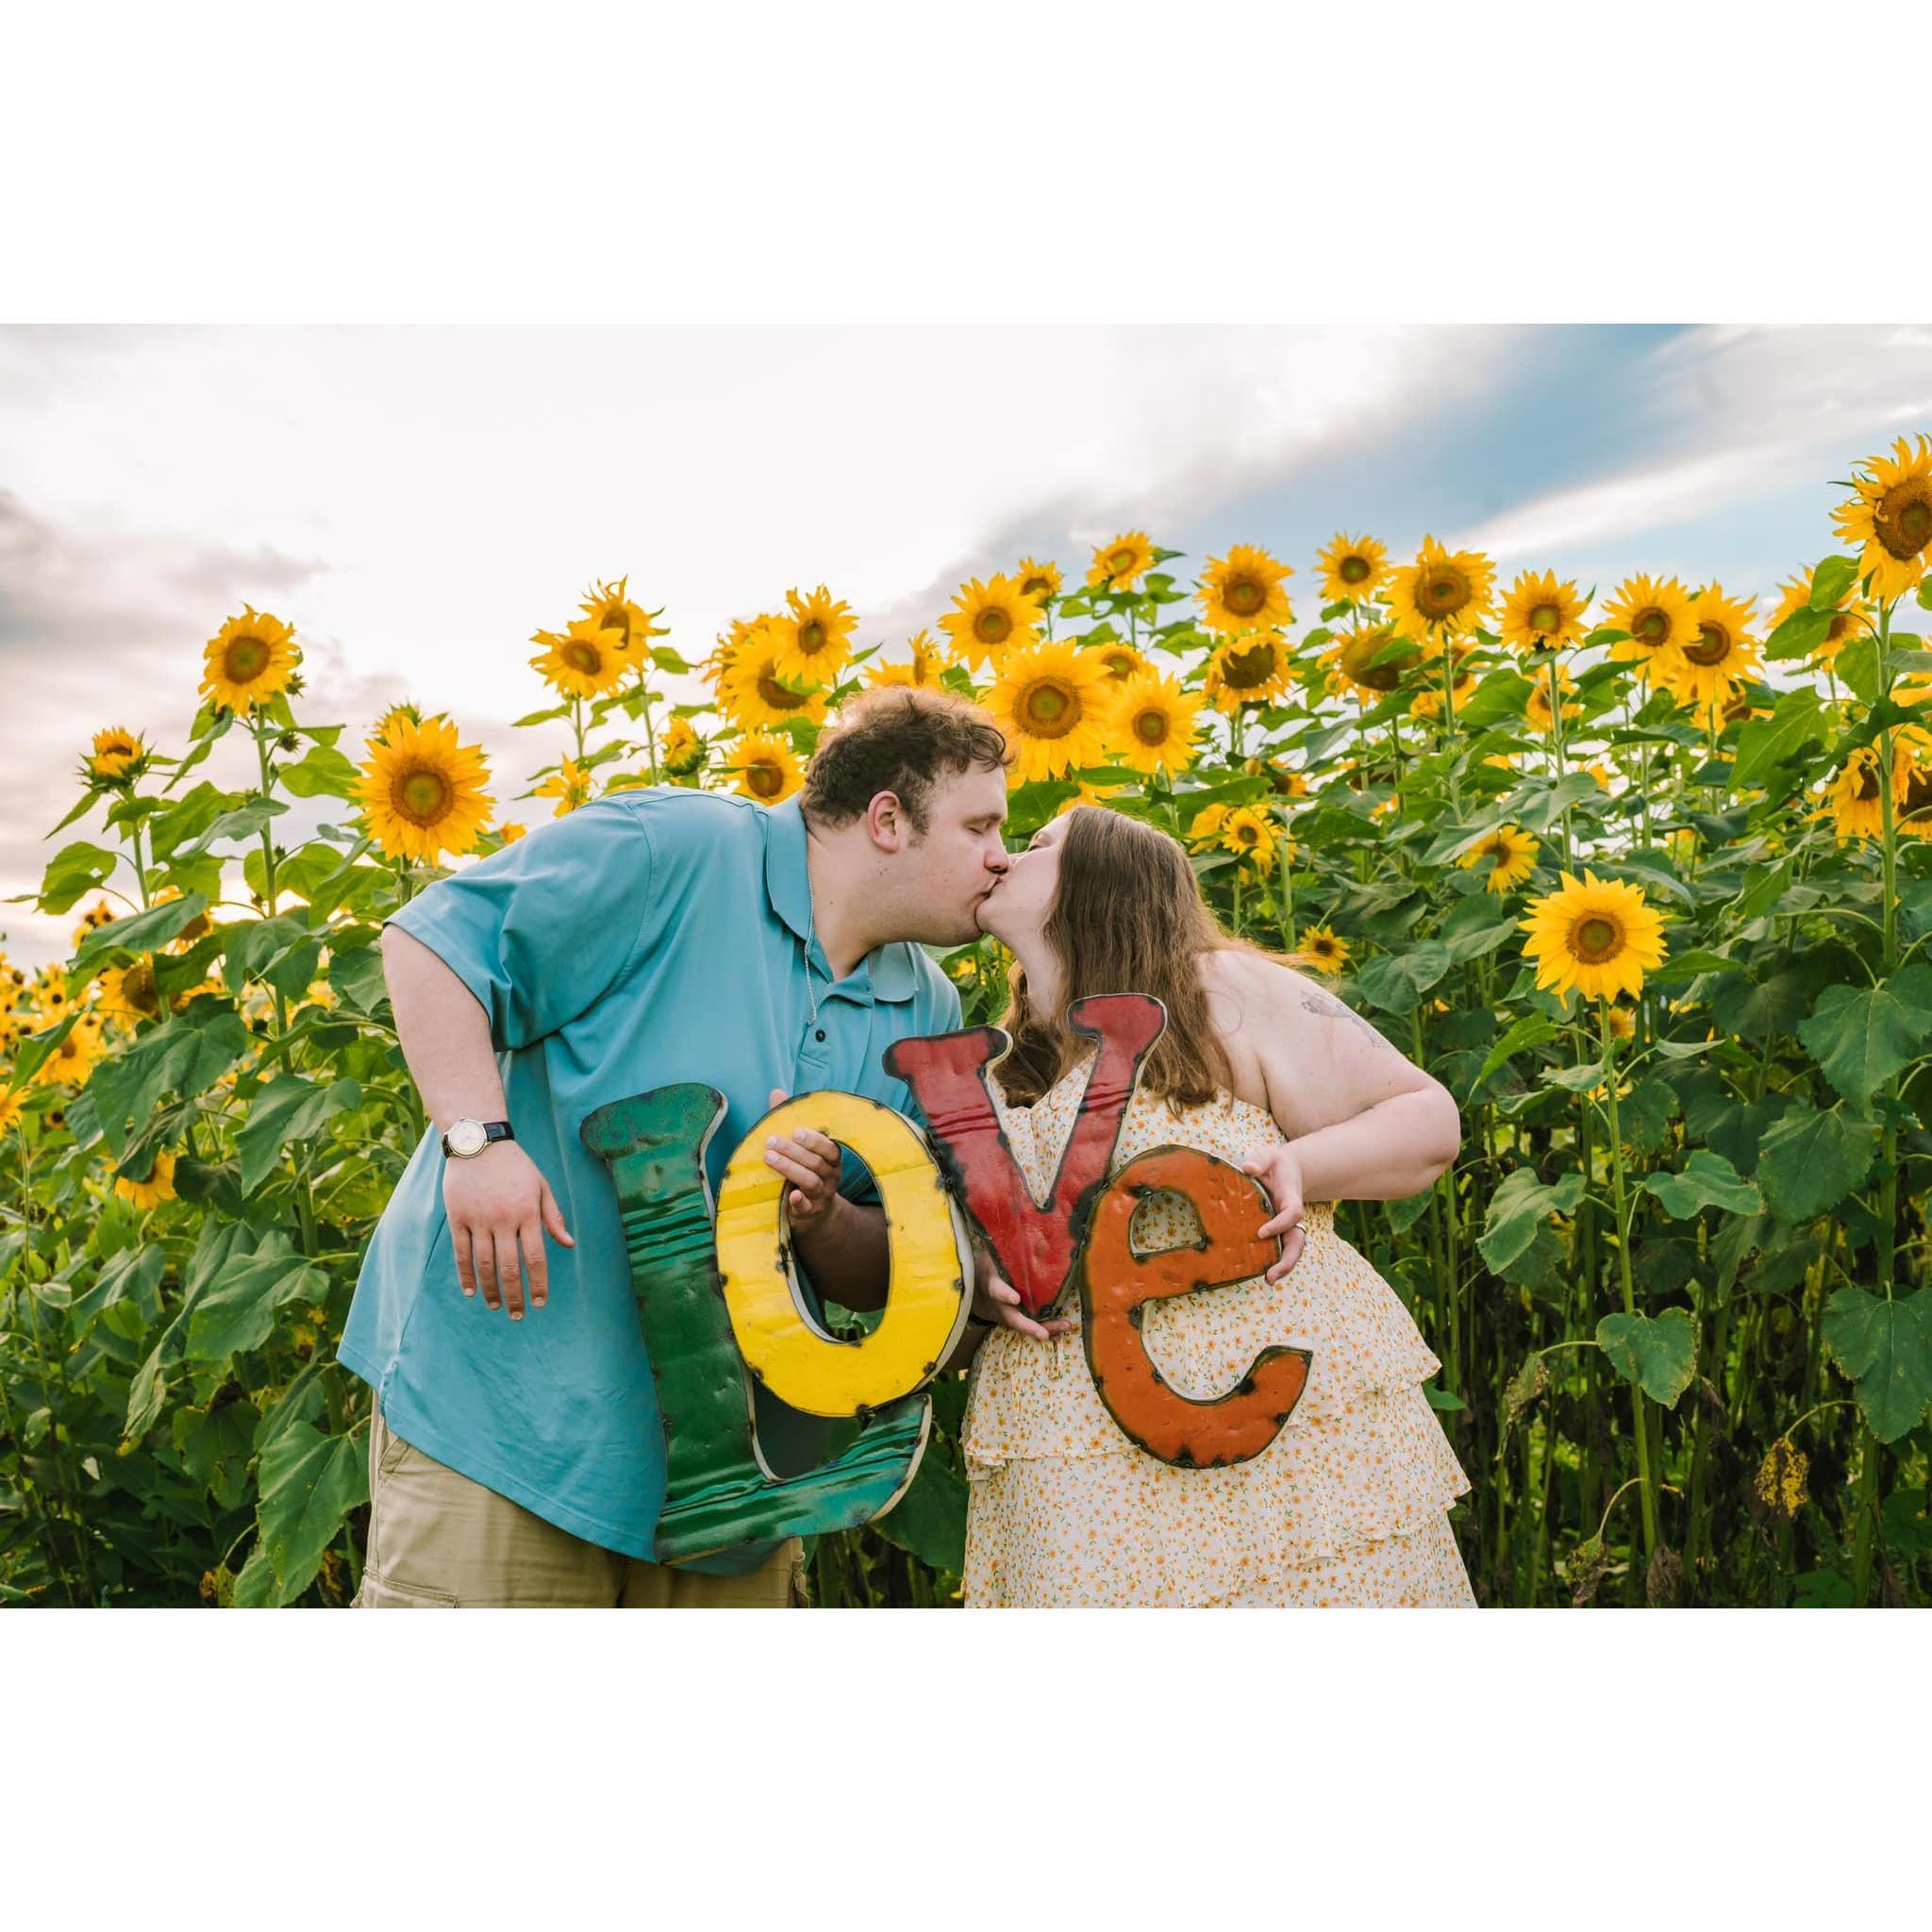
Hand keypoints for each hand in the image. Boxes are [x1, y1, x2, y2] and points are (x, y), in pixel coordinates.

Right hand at [443, 1139, 572, 1319]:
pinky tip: (471, 1291)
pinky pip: (461, 1252)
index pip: (535, 1257)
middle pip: (509, 1267)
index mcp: (527, 1213)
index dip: (538, 1283)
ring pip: (485, 1264)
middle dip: (515, 1295)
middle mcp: (503, 1219)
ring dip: (491, 1290)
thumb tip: (569, 1244)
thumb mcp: (541, 1186)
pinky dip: (466, 1274)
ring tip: (496, 1306)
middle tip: (519, 1315)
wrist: (479, 1142)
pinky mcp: (458, 1218)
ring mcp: (478, 1219)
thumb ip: (553, 1217)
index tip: (540, 1303)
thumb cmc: (516, 1166)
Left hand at [764, 1089, 844, 1238]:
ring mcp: (822, 1195)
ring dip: (790, 1169)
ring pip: (810, 1181)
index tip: (796, 1132)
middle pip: (816, 1163)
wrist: (815, 1212)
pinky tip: (791, 1195)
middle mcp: (831, 1175)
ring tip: (769, 1158)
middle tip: (771, 1142)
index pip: (829, 1147)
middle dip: (793, 1151)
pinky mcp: (811, 1212)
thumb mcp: (799, 1147)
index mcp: (831, 1157)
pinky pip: (807, 1207)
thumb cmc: (805, 1170)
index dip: (814, 1140)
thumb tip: (776, 1092)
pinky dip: (800, 1202)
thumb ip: (789, 1120)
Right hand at [971, 1245, 1076, 1342]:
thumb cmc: (988, 1267)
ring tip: (1065, 1326)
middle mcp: (999, 1305)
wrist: (973, 1291)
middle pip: (1013, 1318)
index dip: (1005, 1294)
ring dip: (1045, 1328)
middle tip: (1042, 1334)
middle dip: (1028, 1326)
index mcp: (991, 1285)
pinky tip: (1063, 1329)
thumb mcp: (994, 1256)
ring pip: (1025, 1326)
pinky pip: (1031, 1327)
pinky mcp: (1015, 1321)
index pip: (996, 1290)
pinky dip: (1047, 1329)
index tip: (1015, 1298)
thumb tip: (1037, 1236)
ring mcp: (1007, 1316)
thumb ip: (1011, 1250)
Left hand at [1240, 1143, 1307, 1284]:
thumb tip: (1247, 1168)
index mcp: (1291, 1197)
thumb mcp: (1267, 1155)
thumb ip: (1259, 1159)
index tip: (1261, 1232)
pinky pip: (1281, 1248)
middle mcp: (1292, 1215)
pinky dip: (1275, 1261)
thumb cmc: (1273, 1162)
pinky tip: (1262, 1273)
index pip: (1293, 1214)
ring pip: (1292, 1249)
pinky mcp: (1279, 1231)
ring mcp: (1287, 1225)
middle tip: (1271, 1275)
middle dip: (1288, 1259)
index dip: (1280, 1224)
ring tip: (1268, 1280)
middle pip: (1298, 1240)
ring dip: (1284, 1266)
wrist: (1285, 1169)